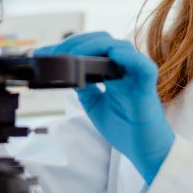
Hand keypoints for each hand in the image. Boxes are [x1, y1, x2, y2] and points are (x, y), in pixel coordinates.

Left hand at [35, 32, 174, 182]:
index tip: (44, 52)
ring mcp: (137, 75)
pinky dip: (126, 57)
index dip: (69, 46)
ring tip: (71, 55)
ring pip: (119, 47)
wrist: (144, 151)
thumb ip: (84, 87)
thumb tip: (65, 73)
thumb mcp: (94, 104)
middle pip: (102, 41)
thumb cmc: (125, 127)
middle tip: (54, 53)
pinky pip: (142, 66)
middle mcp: (126, 68)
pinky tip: (109, 56)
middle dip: (76, 43)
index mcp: (114, 70)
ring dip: (93, 47)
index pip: (92, 47)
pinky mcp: (147, 87)